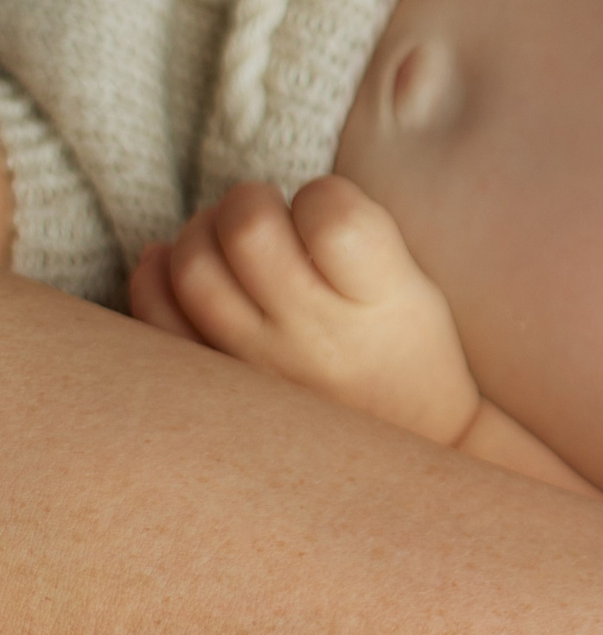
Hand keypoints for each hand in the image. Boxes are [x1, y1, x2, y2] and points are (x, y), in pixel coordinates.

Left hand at [127, 176, 480, 445]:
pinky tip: (174, 262)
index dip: (323, 194)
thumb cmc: (409, 347)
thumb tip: (268, 200)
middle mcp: (314, 337)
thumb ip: (358, 232)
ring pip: (193, 269)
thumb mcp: (416, 286)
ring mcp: (258, 365)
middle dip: (249, 199)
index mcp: (378, 305)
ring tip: (227, 236)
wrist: (406, 440)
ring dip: (201, 231)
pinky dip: (154, 276)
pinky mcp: (219, 387)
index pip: (333, 219)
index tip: (329, 210)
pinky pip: (157, 321)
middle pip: (248, 232)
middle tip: (268, 210)